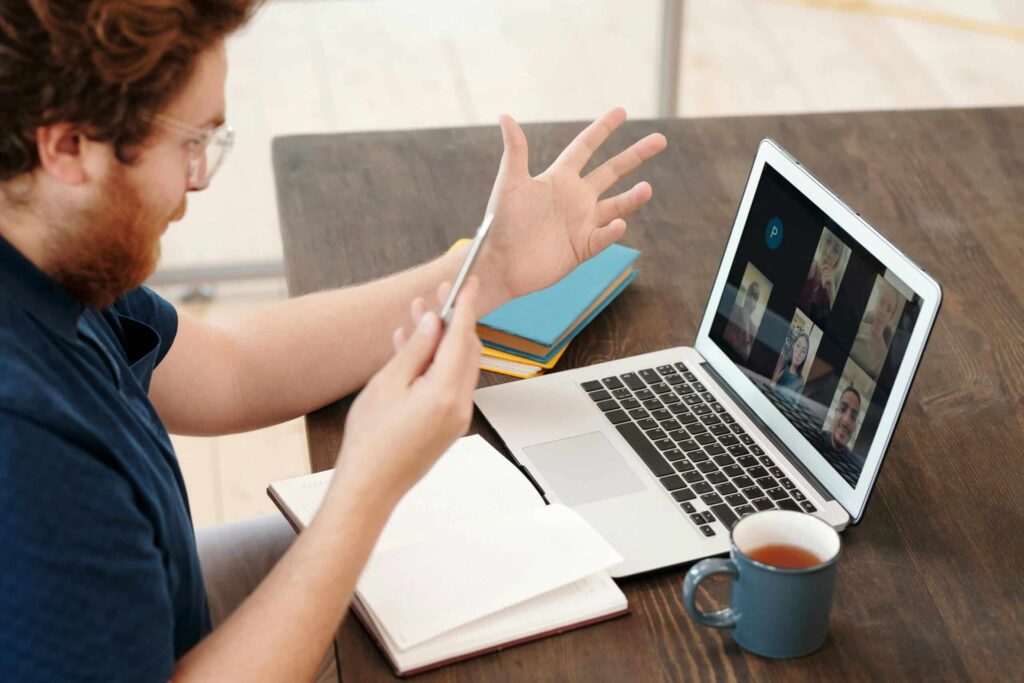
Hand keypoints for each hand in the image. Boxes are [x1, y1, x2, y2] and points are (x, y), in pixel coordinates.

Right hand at [329, 279, 481, 506]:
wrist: (369, 487)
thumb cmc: (371, 441)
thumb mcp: (388, 383)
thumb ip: (415, 348)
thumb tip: (432, 321)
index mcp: (446, 392)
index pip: (462, 336)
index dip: (464, 305)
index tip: (467, 282)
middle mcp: (460, 405)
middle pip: (466, 350)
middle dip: (451, 321)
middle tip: (435, 296)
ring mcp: (458, 417)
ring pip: (458, 367)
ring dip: (441, 342)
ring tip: (416, 319)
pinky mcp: (449, 426)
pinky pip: (450, 385)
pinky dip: (436, 365)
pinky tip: (413, 352)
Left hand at [481, 108, 666, 301]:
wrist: (499, 265)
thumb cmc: (501, 222)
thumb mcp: (510, 184)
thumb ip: (515, 151)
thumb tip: (504, 115)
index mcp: (558, 178)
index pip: (585, 147)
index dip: (602, 129)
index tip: (621, 111)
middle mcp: (574, 198)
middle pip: (611, 171)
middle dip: (635, 155)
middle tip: (660, 139)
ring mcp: (581, 223)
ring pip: (616, 206)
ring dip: (632, 197)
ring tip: (647, 188)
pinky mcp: (582, 248)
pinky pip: (604, 237)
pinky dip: (612, 232)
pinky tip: (619, 224)